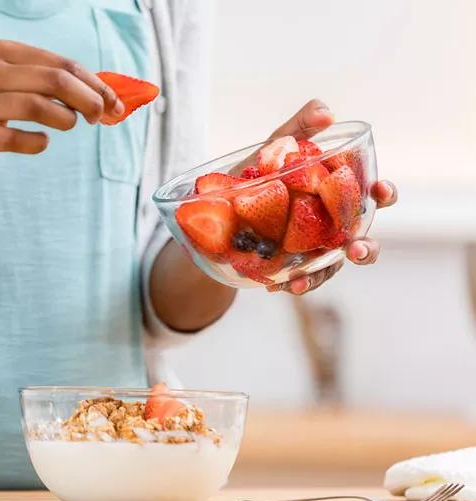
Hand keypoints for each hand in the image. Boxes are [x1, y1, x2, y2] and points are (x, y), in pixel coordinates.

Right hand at [0, 40, 123, 174]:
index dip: (94, 84)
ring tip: (68, 125)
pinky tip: (39, 141)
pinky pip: (18, 139)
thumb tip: (92, 92)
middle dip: (89, 99)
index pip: (61, 63)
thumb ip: (38, 79)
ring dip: (66, 119)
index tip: (114, 102)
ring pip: (40, 106)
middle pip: (56, 80)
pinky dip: (37, 142)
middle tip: (101, 117)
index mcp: (2, 52)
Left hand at [265, 99, 397, 294]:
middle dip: (366, 248)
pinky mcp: (292, 267)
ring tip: (304, 281)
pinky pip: (301, 280)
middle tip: (356, 249)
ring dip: (323, 274)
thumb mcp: (274, 147)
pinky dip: (294, 283)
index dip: (383, 194)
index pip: (373, 196)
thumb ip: (300, 127)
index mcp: (338, 195)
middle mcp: (333, 226)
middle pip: (363, 240)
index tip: (380, 191)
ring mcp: (315, 249)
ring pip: (332, 267)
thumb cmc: (258, 173)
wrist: (218, 209)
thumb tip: (327, 113)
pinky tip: (282, 285)